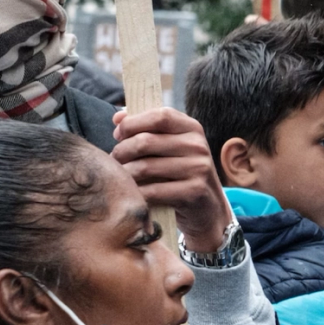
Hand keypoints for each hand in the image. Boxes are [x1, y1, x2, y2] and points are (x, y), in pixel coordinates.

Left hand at [110, 108, 232, 252]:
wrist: (207, 208)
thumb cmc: (180, 173)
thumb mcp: (171, 146)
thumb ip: (147, 129)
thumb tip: (118, 118)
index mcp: (192, 128)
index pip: (159, 116)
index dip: (133, 123)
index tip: (119, 134)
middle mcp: (198, 146)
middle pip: (146, 141)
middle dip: (121, 151)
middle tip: (115, 161)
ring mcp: (198, 168)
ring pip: (144, 167)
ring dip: (125, 174)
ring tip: (121, 178)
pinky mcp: (195, 191)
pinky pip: (152, 191)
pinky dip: (137, 194)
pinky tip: (134, 194)